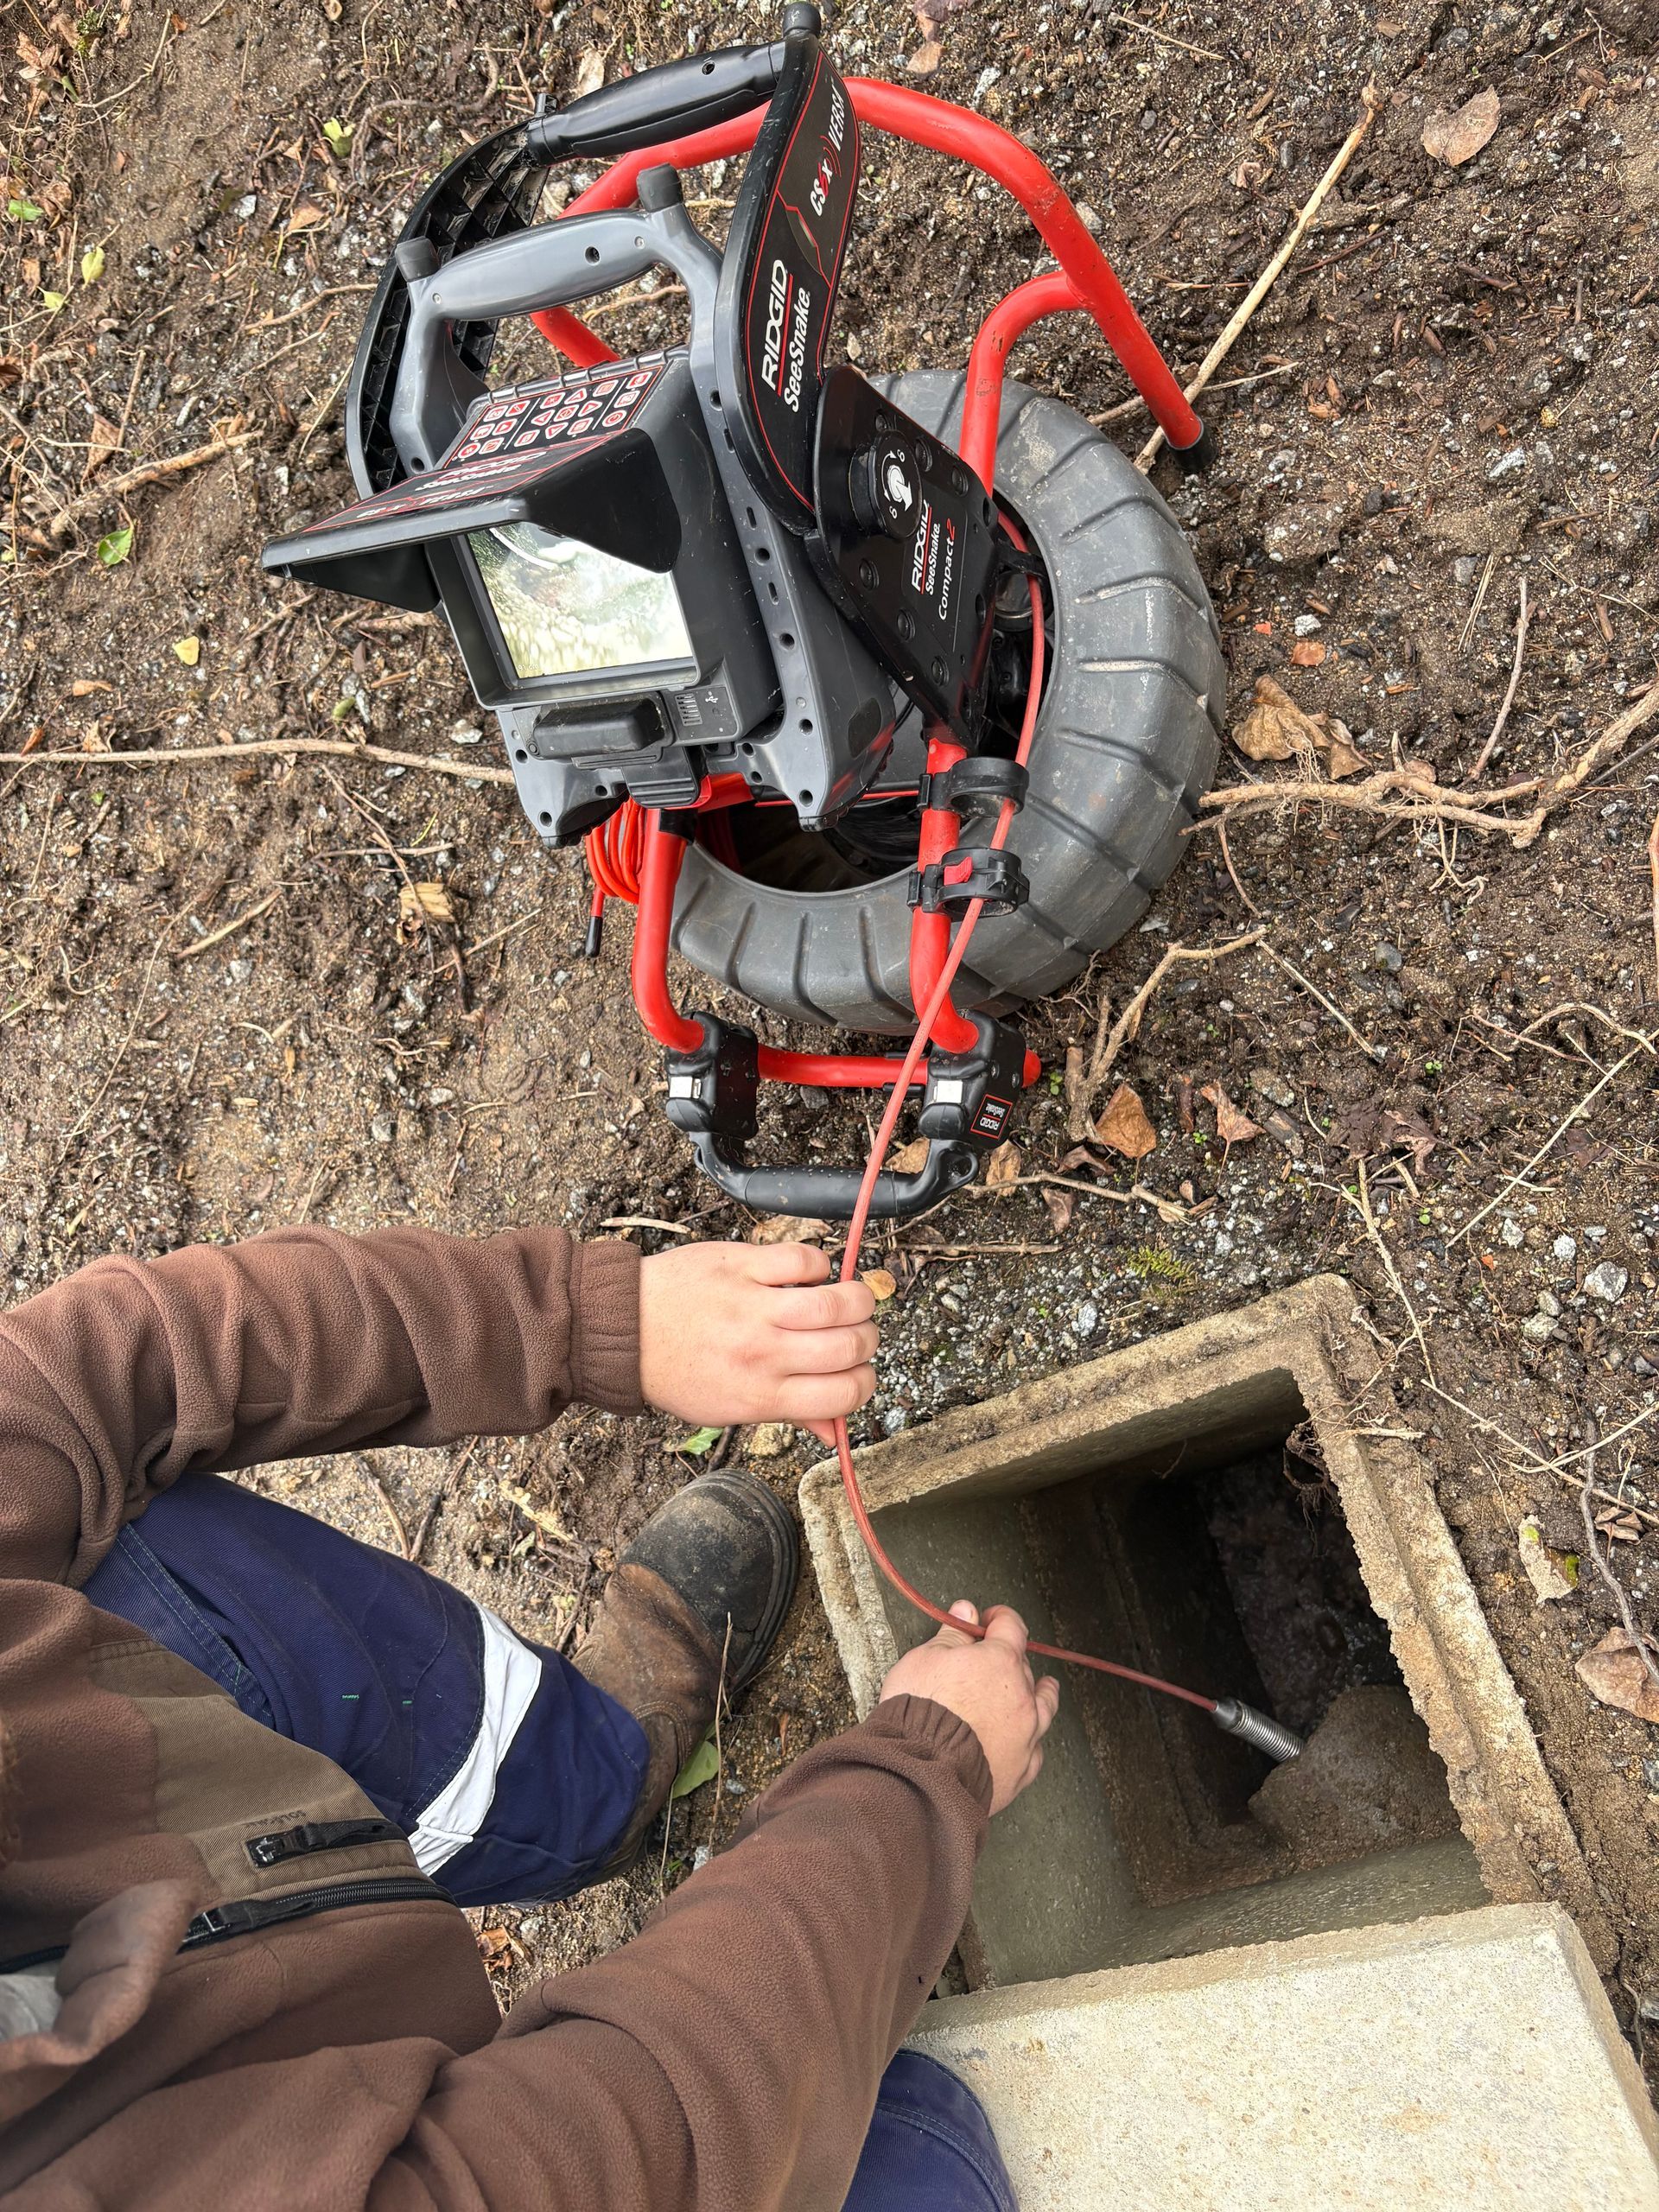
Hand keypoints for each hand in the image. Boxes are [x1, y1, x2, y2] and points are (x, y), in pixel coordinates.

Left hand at [639, 1240, 877, 1444]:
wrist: (624, 1328)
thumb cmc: (676, 1372)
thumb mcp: (728, 1410)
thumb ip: (789, 1415)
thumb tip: (836, 1433)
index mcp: (762, 1395)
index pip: (845, 1393)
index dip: (866, 1382)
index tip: (858, 1371)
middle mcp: (762, 1353)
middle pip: (850, 1346)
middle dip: (867, 1340)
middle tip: (857, 1334)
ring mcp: (753, 1307)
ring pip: (836, 1302)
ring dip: (857, 1300)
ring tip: (848, 1301)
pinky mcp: (743, 1265)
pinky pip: (804, 1260)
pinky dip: (819, 1265)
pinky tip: (809, 1276)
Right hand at [878, 1602, 1058, 1813]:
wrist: (921, 1769)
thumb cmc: (920, 1712)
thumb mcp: (925, 1659)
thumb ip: (952, 1634)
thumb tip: (965, 1611)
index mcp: (1000, 1661)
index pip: (1011, 1626)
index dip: (998, 1618)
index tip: (989, 1620)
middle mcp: (1021, 1696)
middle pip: (1024, 1667)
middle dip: (1009, 1660)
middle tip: (990, 1662)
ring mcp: (1025, 1735)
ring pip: (1044, 1707)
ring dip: (1040, 1694)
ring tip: (1044, 1688)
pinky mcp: (1020, 1770)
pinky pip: (1035, 1749)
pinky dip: (1030, 1739)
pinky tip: (1026, 1739)